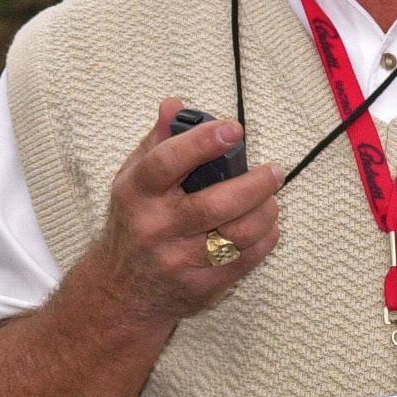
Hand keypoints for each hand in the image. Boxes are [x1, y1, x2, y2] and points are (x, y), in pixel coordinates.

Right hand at [90, 97, 282, 325]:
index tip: (233, 130)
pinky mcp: (201, 286)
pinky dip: (265, 238)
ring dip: (265, 211)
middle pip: (214, 204)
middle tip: (273, 170)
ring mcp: (178, 261)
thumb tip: (173, 105)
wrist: (122, 291)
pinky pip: (246, 260)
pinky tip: (265, 224)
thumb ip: (156, 142)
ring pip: (237, 234)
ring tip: (271, 197)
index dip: (202, 143)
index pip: (166, 162)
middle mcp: (156, 228)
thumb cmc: (134, 225)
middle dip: (254, 184)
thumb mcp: (133, 181)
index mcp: (137, 195)